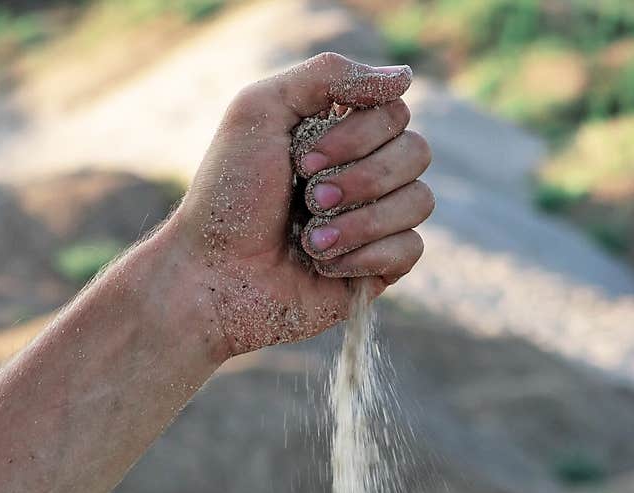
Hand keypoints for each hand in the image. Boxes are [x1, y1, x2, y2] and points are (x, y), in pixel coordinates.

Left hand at [172, 52, 433, 356]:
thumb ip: (327, 75)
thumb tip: (405, 76)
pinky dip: (365, 256)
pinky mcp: (376, 270)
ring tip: (311, 240)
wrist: (214, 277)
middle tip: (309, 197)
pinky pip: (410, 250)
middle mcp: (361, 175)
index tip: (302, 160)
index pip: (394, 114)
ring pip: (419, 201)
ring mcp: (373, 224)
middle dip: (360, 178)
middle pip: (416, 153)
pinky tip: (324, 266)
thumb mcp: (259, 110)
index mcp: (337, 135)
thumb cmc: (227, 197)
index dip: (358, 135)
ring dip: (360, 221)